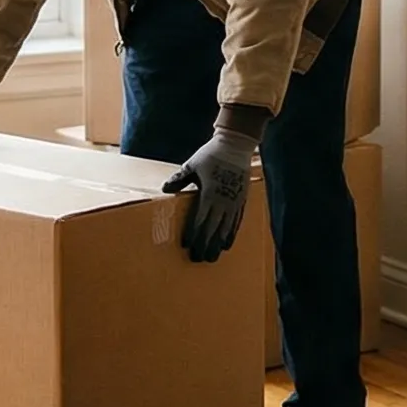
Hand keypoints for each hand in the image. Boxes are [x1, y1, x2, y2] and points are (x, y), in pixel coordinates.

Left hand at [163, 130, 253, 262]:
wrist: (236, 146)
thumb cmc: (211, 155)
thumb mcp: (191, 165)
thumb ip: (179, 179)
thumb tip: (165, 189)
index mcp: (209, 193)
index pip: (199, 219)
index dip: (193, 234)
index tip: (186, 246)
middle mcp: (223, 201)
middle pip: (212, 228)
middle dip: (204, 245)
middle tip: (198, 260)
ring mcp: (234, 202)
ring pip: (226, 229)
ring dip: (218, 244)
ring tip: (212, 258)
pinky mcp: (241, 201)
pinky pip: (236, 222)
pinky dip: (231, 234)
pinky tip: (226, 244)